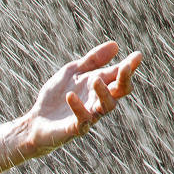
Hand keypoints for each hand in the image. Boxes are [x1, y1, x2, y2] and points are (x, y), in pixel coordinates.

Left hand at [19, 41, 140, 157]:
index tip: (137, 55)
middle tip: (125, 67)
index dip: (129, 66)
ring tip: (95, 80)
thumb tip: (115, 45)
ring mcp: (89, 115)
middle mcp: (98, 101)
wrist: (36, 120)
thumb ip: (92, 60)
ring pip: (107, 106)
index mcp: (99, 86)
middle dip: (124, 79)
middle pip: (120, 91)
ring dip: (103, 92)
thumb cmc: (56, 96)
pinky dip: (78, 107)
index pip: (119, 76)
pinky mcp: (76, 128)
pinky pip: (83, 119)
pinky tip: (71, 96)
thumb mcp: (72, 72)